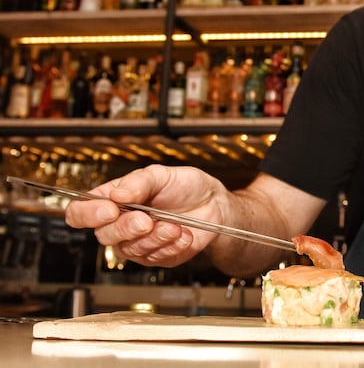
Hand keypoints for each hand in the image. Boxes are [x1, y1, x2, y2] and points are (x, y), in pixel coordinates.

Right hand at [65, 164, 228, 267]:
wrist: (214, 205)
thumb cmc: (185, 186)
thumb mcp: (162, 174)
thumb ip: (139, 181)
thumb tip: (117, 193)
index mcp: (113, 200)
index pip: (81, 211)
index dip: (87, 214)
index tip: (109, 209)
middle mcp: (120, 224)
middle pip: (104, 235)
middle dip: (126, 228)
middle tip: (147, 219)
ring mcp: (137, 243)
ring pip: (130, 250)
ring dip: (155, 237)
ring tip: (174, 225)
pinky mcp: (156, 257)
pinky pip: (154, 258)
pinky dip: (171, 245)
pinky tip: (183, 234)